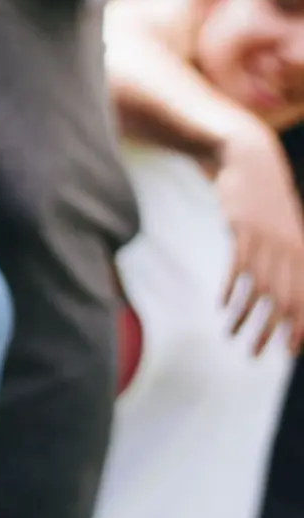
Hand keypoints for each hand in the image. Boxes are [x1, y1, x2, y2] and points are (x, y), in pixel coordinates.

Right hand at [218, 117, 303, 354]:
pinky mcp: (242, 230)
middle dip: (270, 333)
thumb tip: (284, 293)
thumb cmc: (267, 202)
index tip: (289, 353)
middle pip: (284, 302)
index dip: (300, 329)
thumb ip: (289, 259)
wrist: (251, 162)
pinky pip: (237, 268)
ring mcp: (266, 240)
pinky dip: (229, 291)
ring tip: (232, 335)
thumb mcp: (284, 230)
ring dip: (244, 317)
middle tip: (255, 355)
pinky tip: (221, 306)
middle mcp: (289, 250)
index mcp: (302, 254)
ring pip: (258, 290)